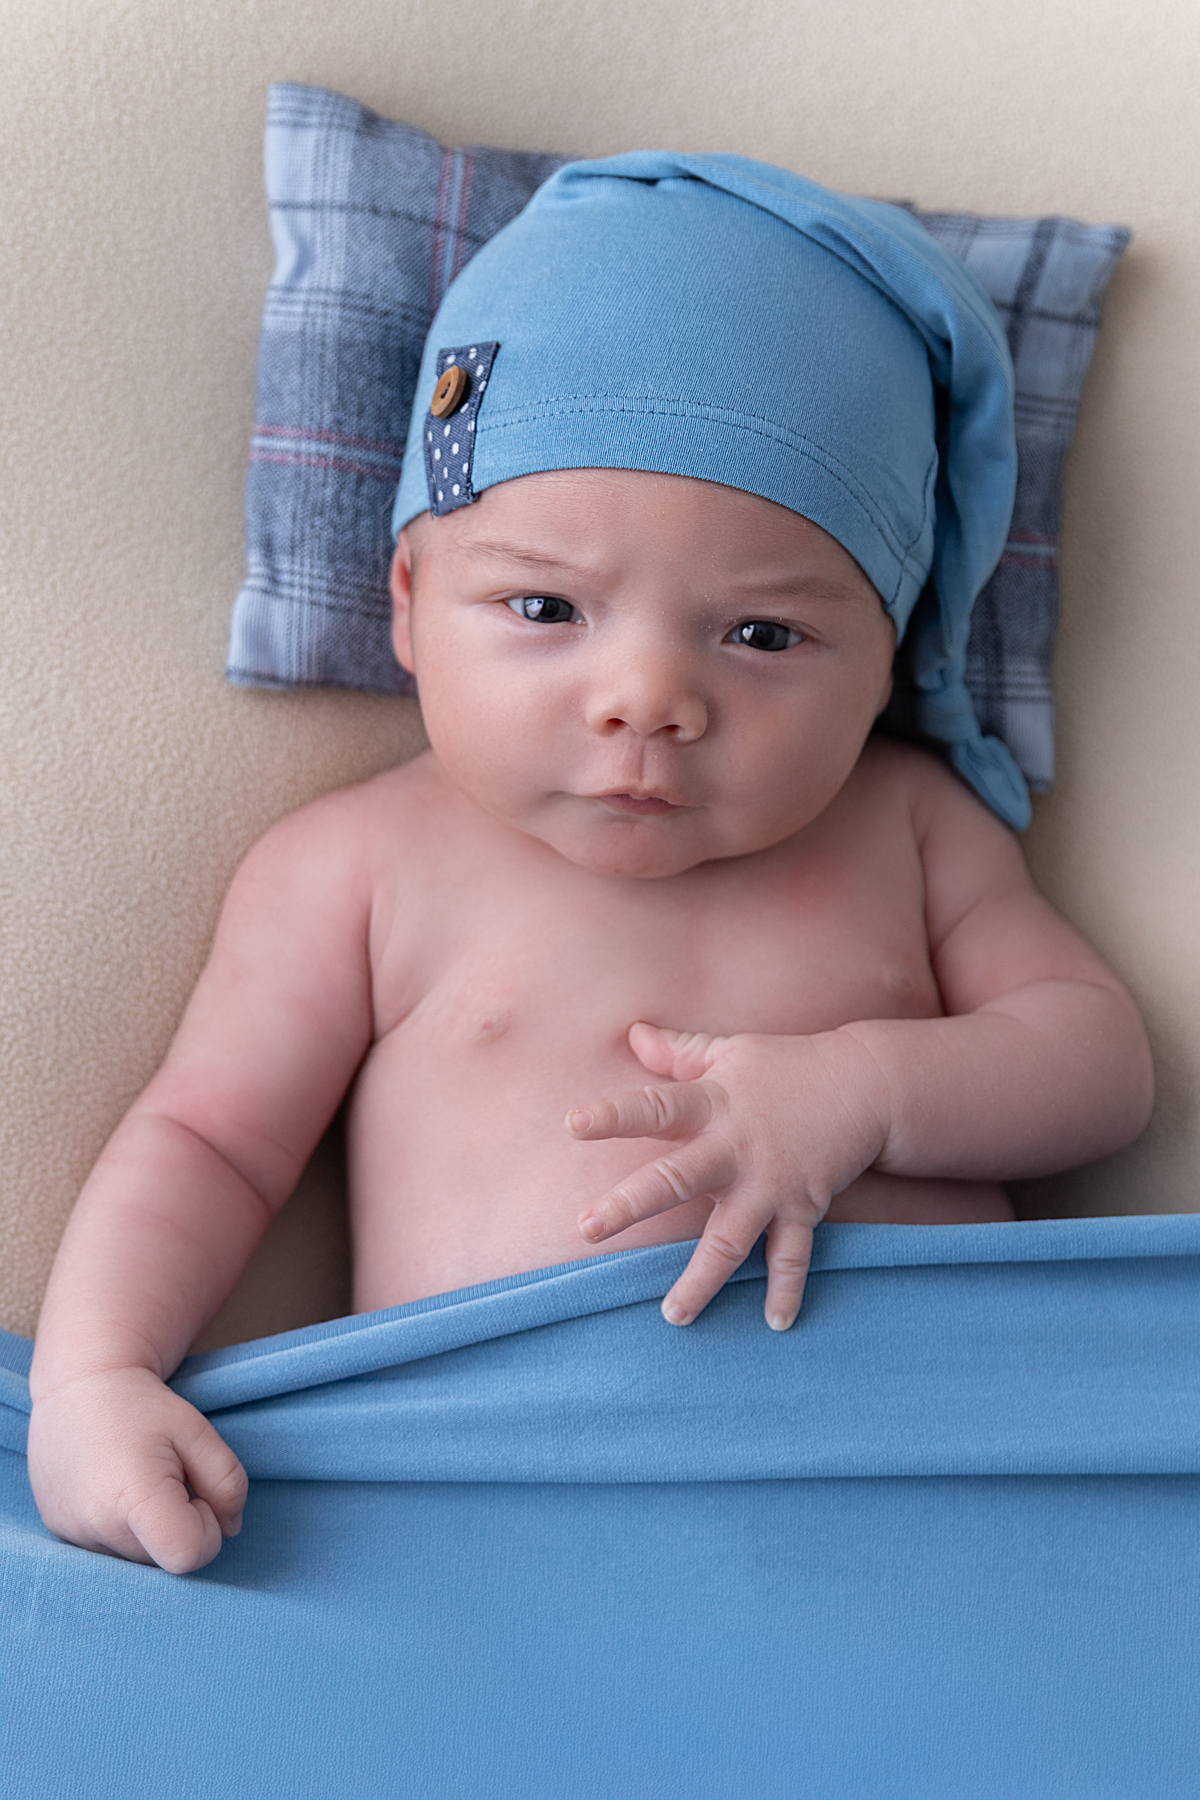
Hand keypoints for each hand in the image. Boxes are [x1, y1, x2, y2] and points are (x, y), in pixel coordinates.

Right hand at [27, 1365, 246, 1573]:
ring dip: (149, 1529)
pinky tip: (113, 1488)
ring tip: (136, 1480)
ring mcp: (72, 1534)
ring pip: (137, 1559)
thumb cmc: (143, 1406)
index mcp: (133, 1499)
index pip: (188, 1555)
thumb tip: (229, 1529)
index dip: (206, 1528)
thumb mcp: (198, 1432)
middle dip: (179, 1525)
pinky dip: (121, 1528)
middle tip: (165, 1476)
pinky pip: (108, 1550)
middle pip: (164, 1561)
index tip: (194, 1489)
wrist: (79, 1385)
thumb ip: (228, 1482)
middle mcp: (96, 1527)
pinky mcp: (58, 1532)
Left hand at [568, 1022, 889, 1330]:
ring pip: (729, 1239)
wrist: (866, 1084)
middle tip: (587, 1229)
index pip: (654, 1107)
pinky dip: (786, 1290)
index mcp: (712, 1104)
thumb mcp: (730, 1050)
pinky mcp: (803, 1206)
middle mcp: (735, 1148)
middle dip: (631, 1206)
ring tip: (672, 1316)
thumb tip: (631, 1034)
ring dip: (702, 1279)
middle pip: (676, 1179)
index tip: (572, 1124)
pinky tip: (776, 1324)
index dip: (613, 1115)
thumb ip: (679, 1051)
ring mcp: (770, 1183)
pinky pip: (792, 1256)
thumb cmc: (787, 1066)